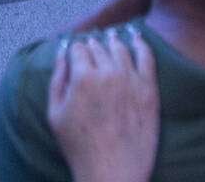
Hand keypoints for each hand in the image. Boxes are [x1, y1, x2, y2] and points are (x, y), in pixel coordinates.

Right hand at [48, 28, 159, 181]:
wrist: (113, 172)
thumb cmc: (79, 146)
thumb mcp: (55, 113)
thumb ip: (57, 78)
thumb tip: (61, 52)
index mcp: (82, 77)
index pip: (78, 49)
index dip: (75, 50)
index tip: (76, 52)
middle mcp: (107, 73)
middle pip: (98, 47)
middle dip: (93, 45)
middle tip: (92, 45)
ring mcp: (131, 80)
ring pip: (120, 49)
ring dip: (114, 41)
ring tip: (112, 37)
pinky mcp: (149, 90)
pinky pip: (147, 58)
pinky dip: (141, 44)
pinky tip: (137, 37)